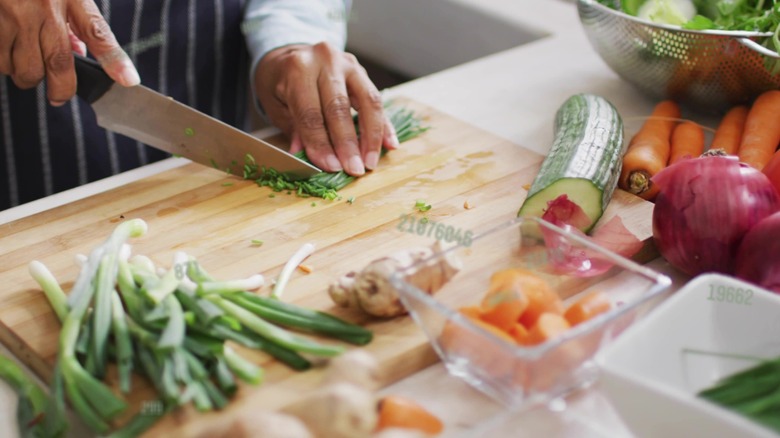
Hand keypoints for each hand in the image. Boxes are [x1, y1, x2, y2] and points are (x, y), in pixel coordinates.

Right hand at [0, 0, 139, 105]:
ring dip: (24, 72)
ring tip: (26, 57)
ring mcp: (12, 14)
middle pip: (56, 65)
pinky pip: (0, 60)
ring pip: (21, 69)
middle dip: (58, 88)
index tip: (129, 80)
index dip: (114, 60)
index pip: (97, 31)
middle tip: (57, 91)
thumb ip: (76, 21)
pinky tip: (9, 46)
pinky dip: (5, 62)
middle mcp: (43, 7)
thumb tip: (79, 54)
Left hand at [255, 42, 399, 175]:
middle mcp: (325, 61)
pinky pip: (377, 100)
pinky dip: (384, 125)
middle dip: (348, 144)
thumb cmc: (279, 83)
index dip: (321, 144)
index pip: (311, 113)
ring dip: (372, 136)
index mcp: (298, 69)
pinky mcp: (362, 71)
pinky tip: (390, 145)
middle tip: (355, 169)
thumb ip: (296, 129)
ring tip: (371, 162)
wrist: (288, 53)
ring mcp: (347, 63)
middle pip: (340, 108)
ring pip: (368, 101)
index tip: (331, 167)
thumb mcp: (277, 105)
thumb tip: (311, 157)